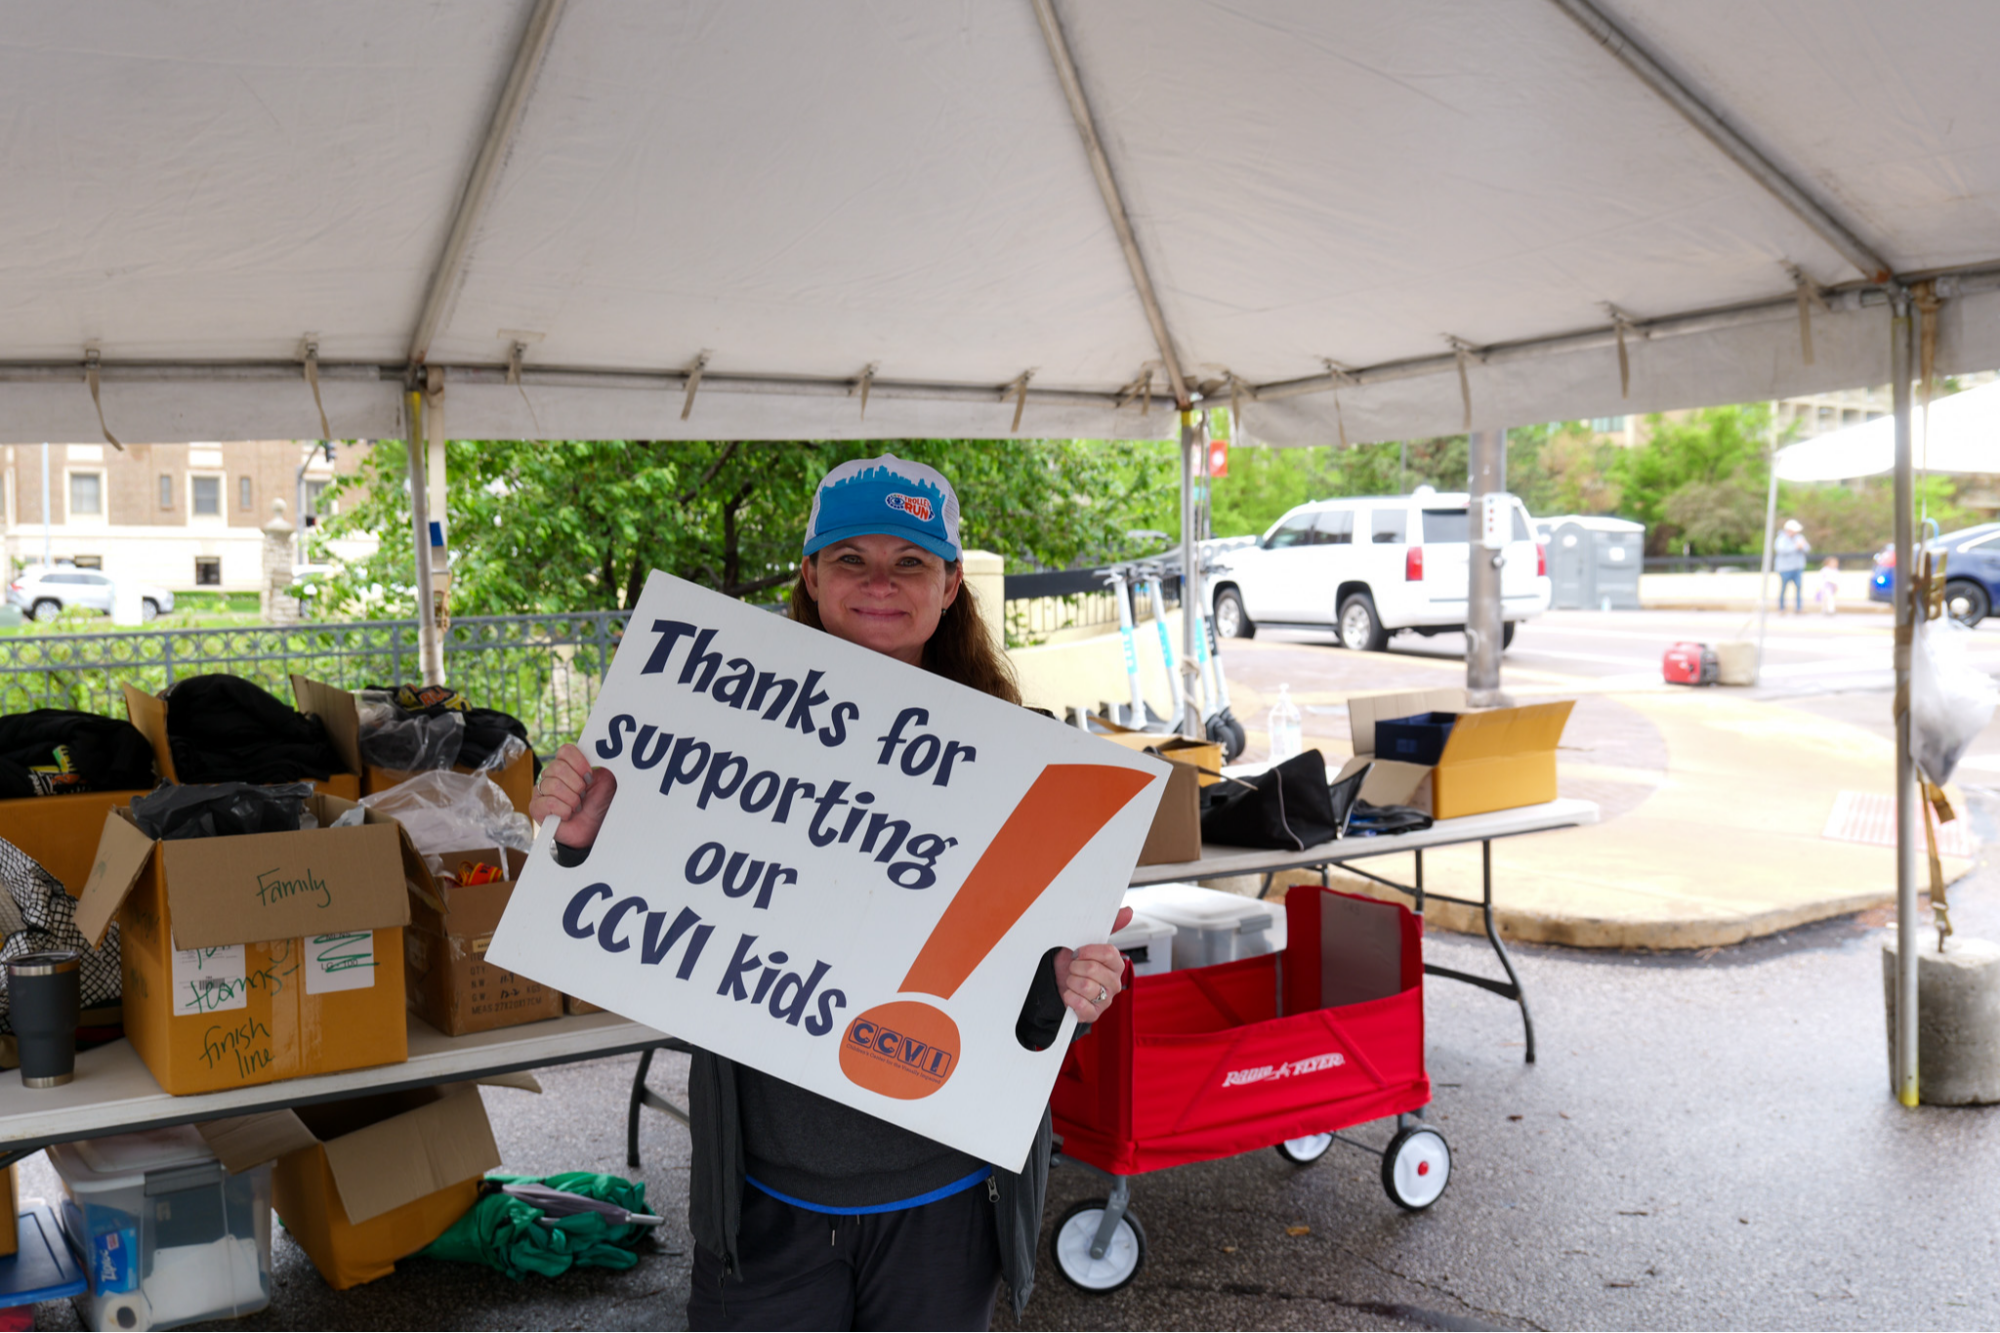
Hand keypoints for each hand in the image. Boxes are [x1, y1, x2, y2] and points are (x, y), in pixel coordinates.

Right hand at [529, 743, 618, 848]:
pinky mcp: (536, 808)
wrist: (592, 830)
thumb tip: (602, 752)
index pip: (565, 751)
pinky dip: (563, 810)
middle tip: (583, 796)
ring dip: (572, 799)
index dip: (579, 763)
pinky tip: (567, 814)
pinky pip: (548, 802)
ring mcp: (541, 791)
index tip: (589, 777)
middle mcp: (551, 775)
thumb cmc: (597, 805)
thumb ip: (603, 765)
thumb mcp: (605, 783)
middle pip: (558, 768)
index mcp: (567, 765)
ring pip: (553, 785)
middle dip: (577, 785)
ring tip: (576, 807)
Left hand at [1053, 906, 1133, 1023]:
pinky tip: (1070, 994)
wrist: (1060, 983)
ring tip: (1071, 980)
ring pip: (1086, 986)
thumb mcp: (1088, 940)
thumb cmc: (1076, 962)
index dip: (1089, 951)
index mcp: (1116, 964)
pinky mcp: (1094, 1014)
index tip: (1078, 951)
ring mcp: (1106, 1000)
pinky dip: (1070, 998)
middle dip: (1076, 966)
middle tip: (1073, 967)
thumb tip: (1128, 911)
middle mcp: (1114, 983)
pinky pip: (1081, 1005)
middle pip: (1093, 970)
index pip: (1109, 953)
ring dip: (1071, 981)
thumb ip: (1110, 926)